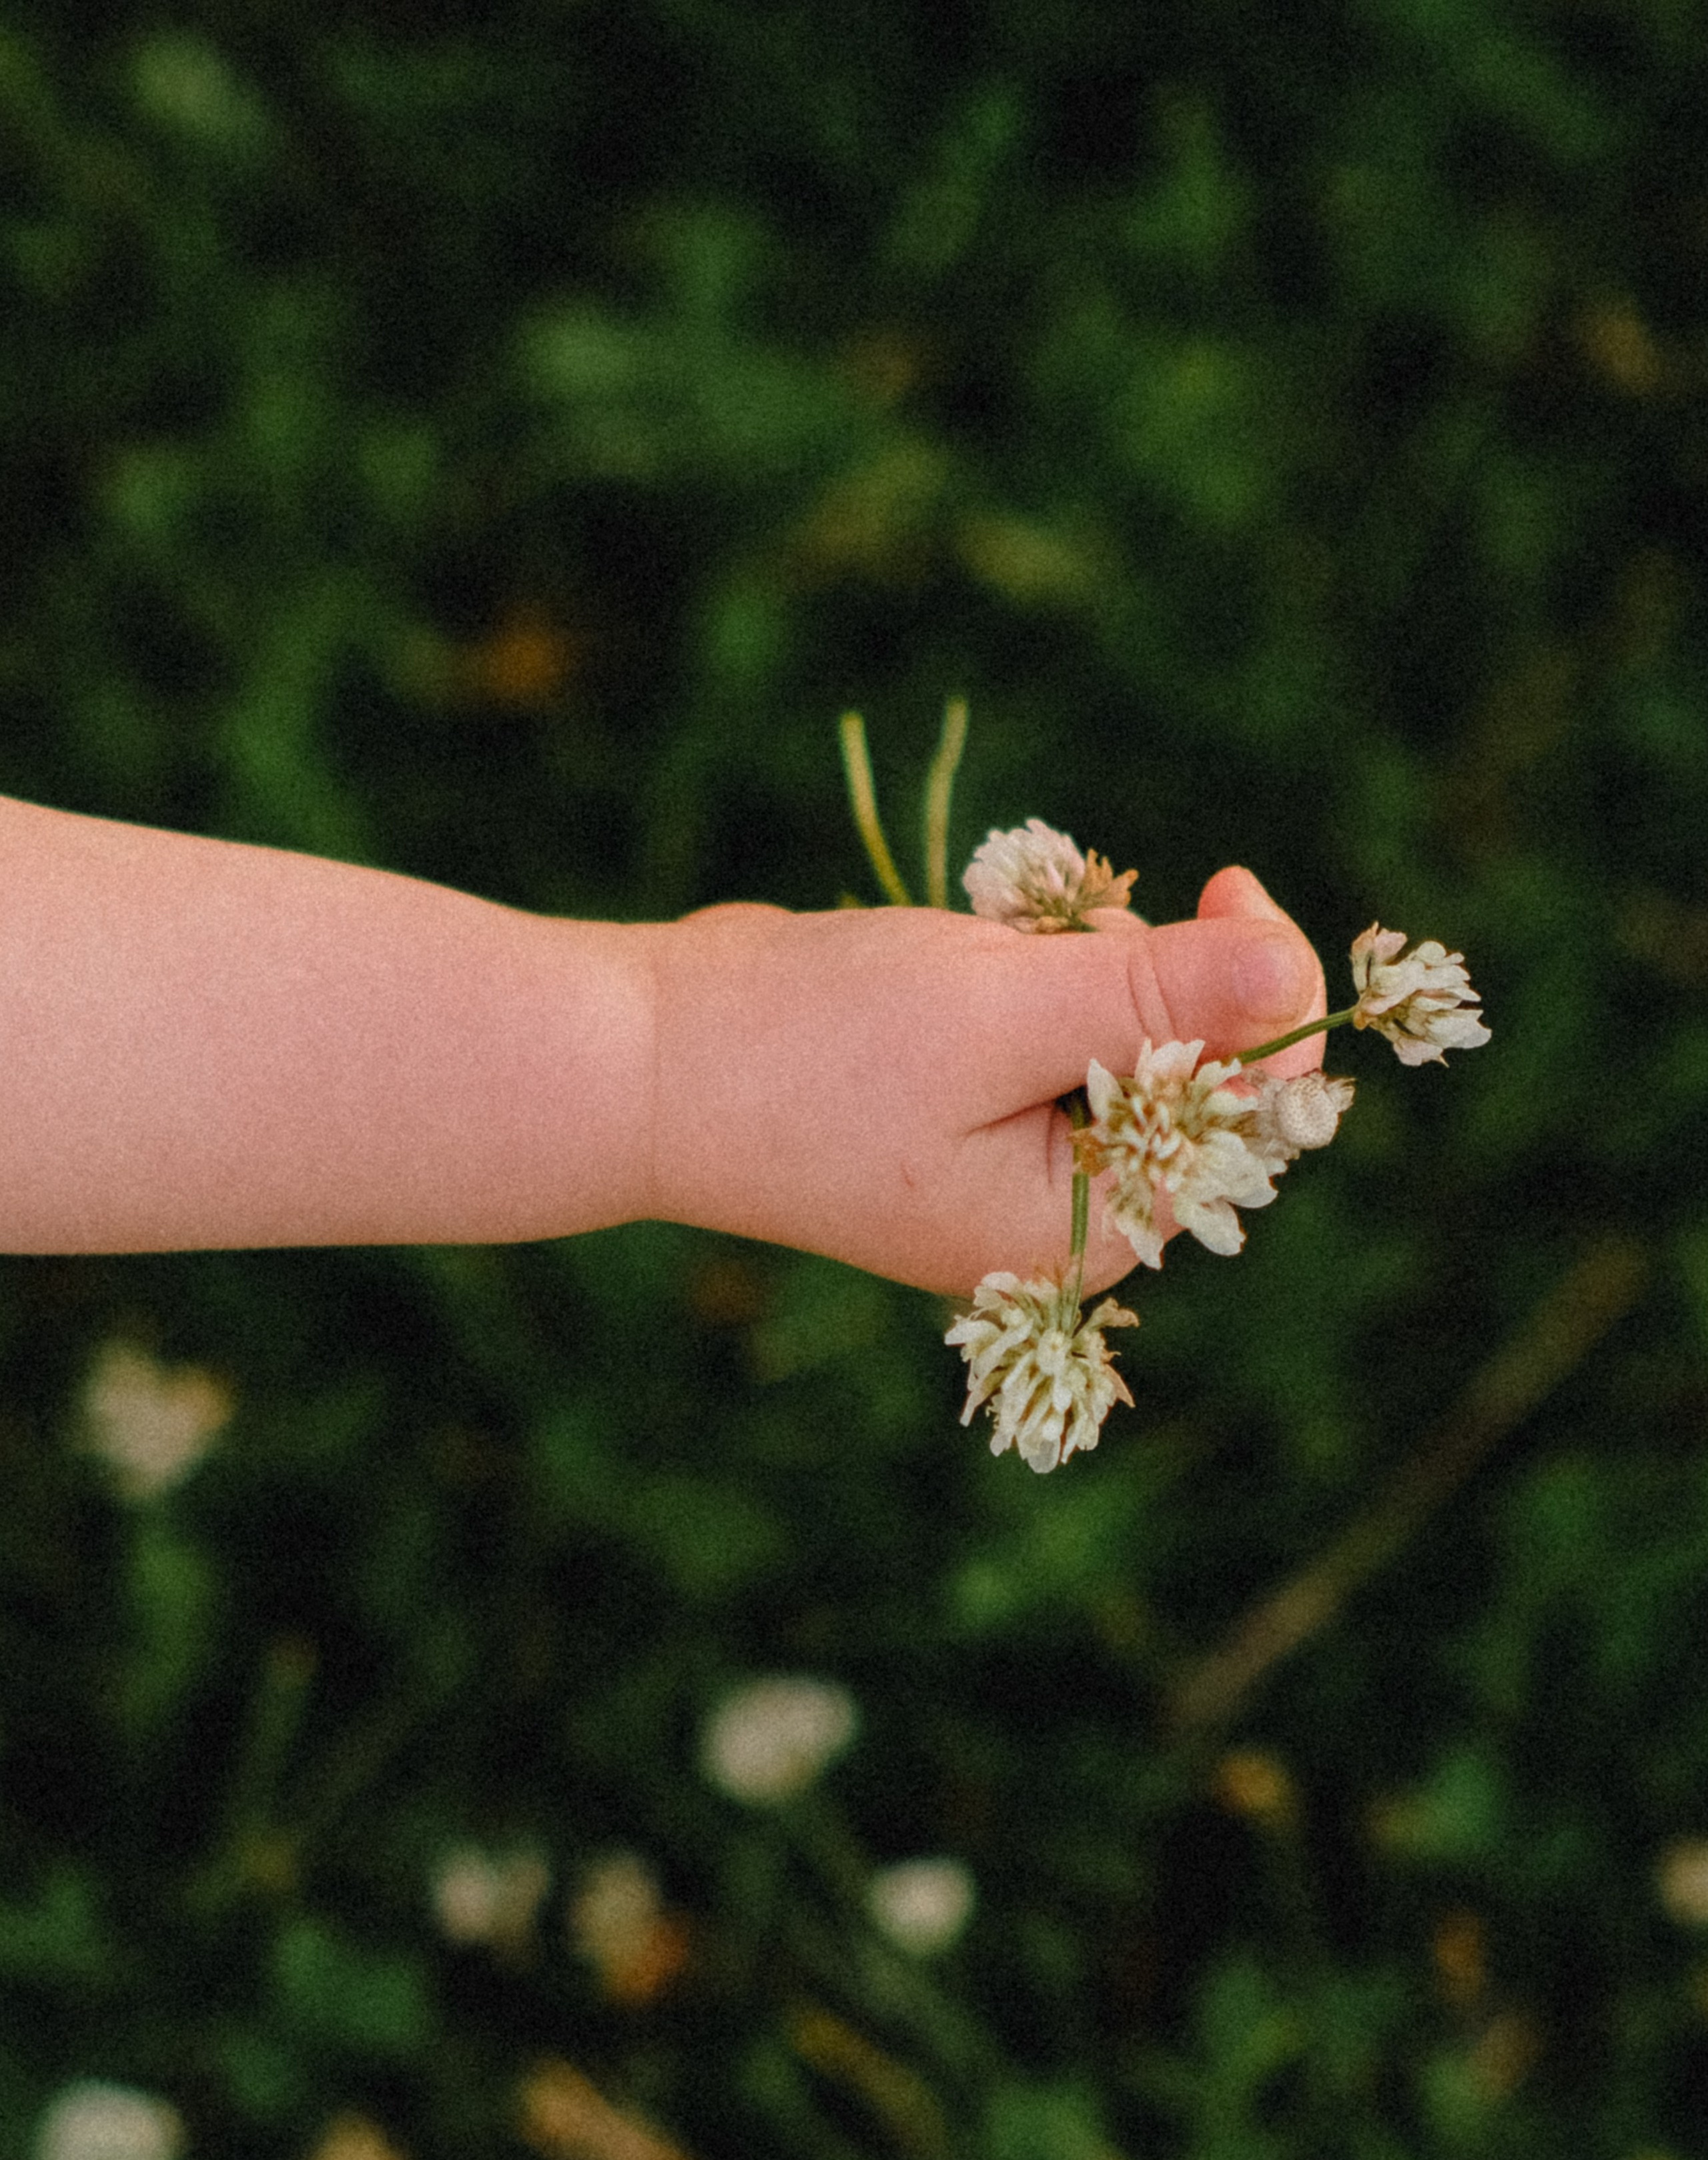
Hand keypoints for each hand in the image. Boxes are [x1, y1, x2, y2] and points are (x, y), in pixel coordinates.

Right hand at [644, 865, 1325, 1295]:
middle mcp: (1059, 1209)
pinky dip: (1026, 965)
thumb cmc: (813, 1051)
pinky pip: (1051, 1020)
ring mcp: (1011, 1157)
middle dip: (1142, 971)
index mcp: (1083, 1227)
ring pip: (1118, 1027)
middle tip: (1058, 922)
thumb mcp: (1000, 1011)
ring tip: (983, 945)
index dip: (1266, 1006)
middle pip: (1191, 1072)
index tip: (1229, 895)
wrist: (646, 1055)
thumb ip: (1155, 995)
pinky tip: (964, 952)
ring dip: (1074, 957)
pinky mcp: (971, 1100)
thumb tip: (1295, 972)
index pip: (1247, 1124)